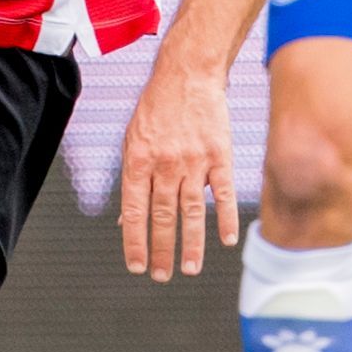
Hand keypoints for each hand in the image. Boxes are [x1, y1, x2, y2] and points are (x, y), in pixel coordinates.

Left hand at [116, 58, 237, 280]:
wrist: (187, 74)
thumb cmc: (156, 109)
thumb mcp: (132, 141)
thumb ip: (132, 181)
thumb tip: (125, 222)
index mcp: (138, 161)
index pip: (134, 211)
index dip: (135, 241)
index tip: (137, 266)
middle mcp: (164, 163)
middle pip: (163, 217)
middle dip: (161, 251)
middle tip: (162, 276)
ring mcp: (193, 160)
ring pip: (192, 211)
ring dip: (191, 244)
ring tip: (190, 269)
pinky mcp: (219, 155)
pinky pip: (222, 192)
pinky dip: (225, 217)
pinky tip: (225, 240)